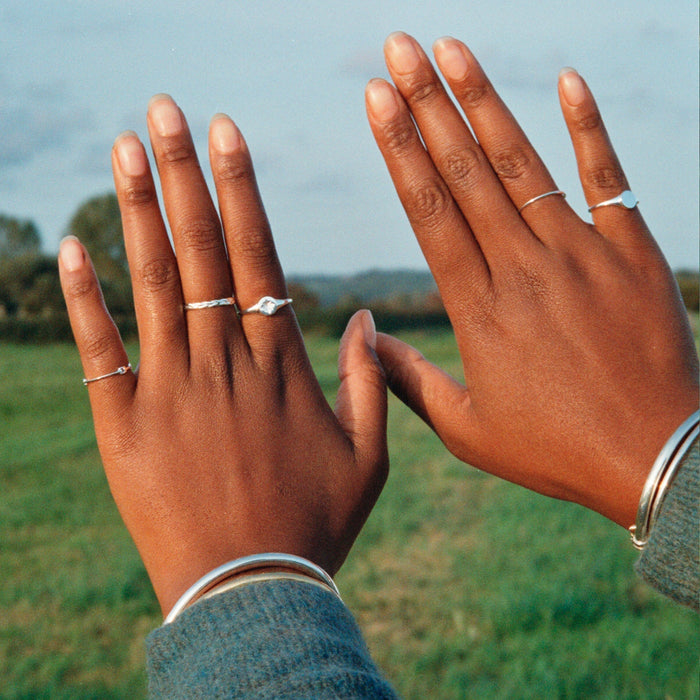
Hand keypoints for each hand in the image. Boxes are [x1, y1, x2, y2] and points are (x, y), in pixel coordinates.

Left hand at [58, 96, 387, 614]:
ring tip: (126, 150)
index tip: (227, 138)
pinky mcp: (128, 427)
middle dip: (185, 176)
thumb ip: (371, 384)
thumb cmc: (316, 525)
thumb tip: (361, 319)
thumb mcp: (370, 457)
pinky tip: (73, 247)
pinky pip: (102, 353)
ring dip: (139, 214)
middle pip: (200, 253)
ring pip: (154, 286)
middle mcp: (224, 366)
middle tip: (166, 112)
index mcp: (280, 368)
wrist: (253, 593)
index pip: (257, 259)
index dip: (241, 194)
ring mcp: (172, 393)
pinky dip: (85, 299)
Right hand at [365, 33, 697, 527]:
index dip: (401, 150)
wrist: (656, 459)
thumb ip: (410, 383)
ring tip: (452, 50)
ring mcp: (583, 255)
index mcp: (480, 311)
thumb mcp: (468, 430)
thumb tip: (367, 339)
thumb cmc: (555, 450)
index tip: (376, 100)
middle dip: (427, 105)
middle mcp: (525, 269)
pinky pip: (607, 178)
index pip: (430, 212)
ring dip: (484, 104)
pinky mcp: (634, 253)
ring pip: (523, 165)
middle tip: (398, 48)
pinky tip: (567, 80)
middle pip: (466, 173)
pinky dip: (588, 128)